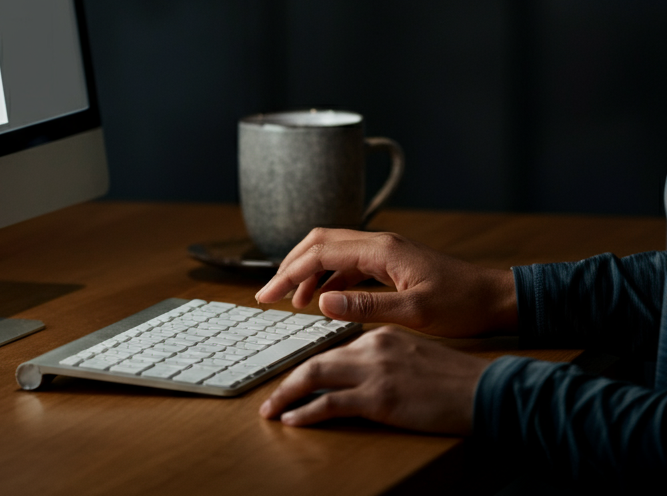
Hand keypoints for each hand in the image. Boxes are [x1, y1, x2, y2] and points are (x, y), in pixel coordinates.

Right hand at [254, 228, 516, 336]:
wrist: (495, 298)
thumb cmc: (462, 305)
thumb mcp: (414, 313)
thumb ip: (365, 306)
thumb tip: (321, 302)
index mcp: (381, 250)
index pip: (320, 253)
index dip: (289, 273)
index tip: (268, 294)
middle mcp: (378, 243)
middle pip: (320, 242)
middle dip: (290, 264)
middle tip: (270, 293)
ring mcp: (384, 251)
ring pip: (332, 251)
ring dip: (309, 272)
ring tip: (294, 301)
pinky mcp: (390, 262)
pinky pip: (348, 264)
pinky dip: (329, 279)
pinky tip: (324, 301)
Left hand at [259, 326, 486, 433]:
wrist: (485, 389)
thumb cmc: (456, 378)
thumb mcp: (415, 355)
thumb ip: (385, 357)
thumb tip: (361, 372)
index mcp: (381, 334)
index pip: (334, 349)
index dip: (309, 366)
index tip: (293, 380)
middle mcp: (372, 346)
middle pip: (317, 360)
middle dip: (288, 380)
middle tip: (269, 398)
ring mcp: (375, 371)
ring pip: (316, 376)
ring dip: (288, 394)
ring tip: (272, 410)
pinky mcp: (380, 397)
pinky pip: (332, 404)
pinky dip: (308, 412)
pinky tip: (294, 420)